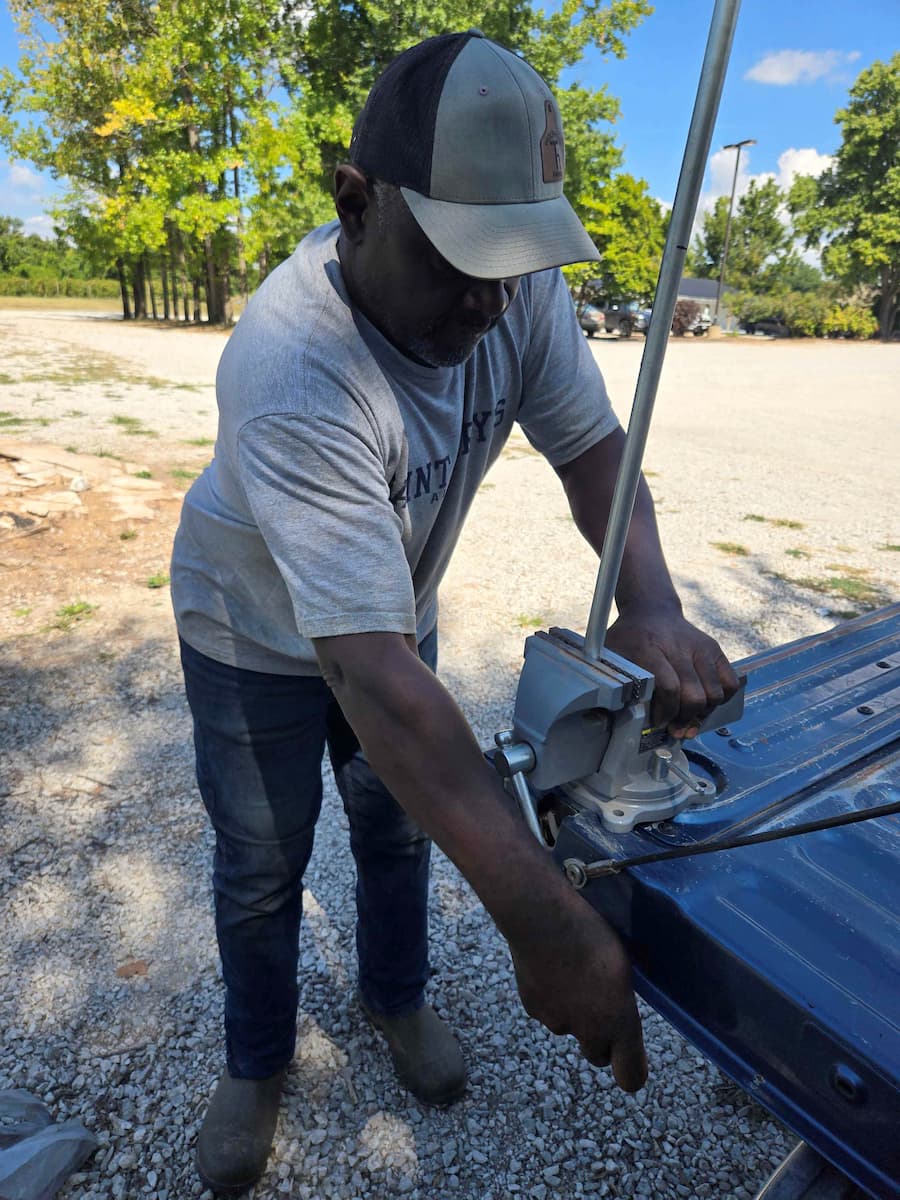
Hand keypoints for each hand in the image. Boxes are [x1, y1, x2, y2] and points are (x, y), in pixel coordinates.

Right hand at [508, 900, 647, 1091]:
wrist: (542, 919)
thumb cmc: (592, 933)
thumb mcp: (623, 961)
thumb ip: (624, 993)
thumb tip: (625, 997)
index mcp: (620, 1020)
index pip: (630, 1075)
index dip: (631, 1069)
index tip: (630, 1060)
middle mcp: (589, 1031)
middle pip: (598, 1055)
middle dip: (600, 1038)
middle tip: (600, 1005)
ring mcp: (558, 1022)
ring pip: (569, 1028)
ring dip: (573, 1012)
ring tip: (571, 974)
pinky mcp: (534, 1009)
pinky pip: (546, 1010)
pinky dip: (549, 997)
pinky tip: (549, 968)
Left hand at [605, 608, 738, 735]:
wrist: (652, 611)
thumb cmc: (630, 639)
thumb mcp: (612, 654)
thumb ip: (614, 681)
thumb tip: (609, 717)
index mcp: (648, 648)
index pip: (669, 688)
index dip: (665, 713)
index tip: (657, 724)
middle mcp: (678, 647)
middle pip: (694, 695)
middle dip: (684, 719)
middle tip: (674, 728)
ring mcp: (700, 648)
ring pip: (714, 694)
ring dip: (703, 714)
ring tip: (689, 718)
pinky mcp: (715, 650)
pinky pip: (730, 684)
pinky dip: (721, 700)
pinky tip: (704, 703)